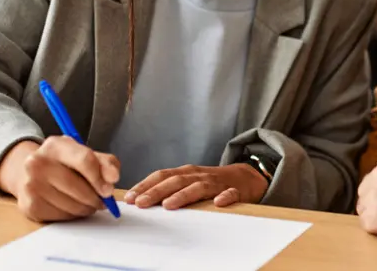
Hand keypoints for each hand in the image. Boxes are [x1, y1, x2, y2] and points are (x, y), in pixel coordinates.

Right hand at [0, 137, 119, 222]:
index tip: (109, 190)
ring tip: (88, 203)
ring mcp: (31, 185)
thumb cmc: (63, 164)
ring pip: (72, 205)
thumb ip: (105, 163)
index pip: (85, 160)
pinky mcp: (30, 205)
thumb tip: (113, 178)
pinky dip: (73, 215)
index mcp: (55, 145)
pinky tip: (72, 207)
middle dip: (96, 198)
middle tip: (102, 201)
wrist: (28, 174)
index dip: (100, 178)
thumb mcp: (84, 154)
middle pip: (78, 187)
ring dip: (86, 208)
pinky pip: (62, 216)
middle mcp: (38, 162)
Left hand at [124, 164, 267, 209]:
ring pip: (199, 187)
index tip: (130, 198)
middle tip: (141, 203)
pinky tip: (219, 203)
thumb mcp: (189, 181)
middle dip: (157, 191)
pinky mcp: (235, 191)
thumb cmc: (211, 182)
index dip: (145, 185)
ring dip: (183, 195)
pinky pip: (231, 194)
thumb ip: (169, 188)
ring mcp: (217, 183)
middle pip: (176, 181)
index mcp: (186, 172)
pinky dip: (225, 197)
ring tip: (169, 205)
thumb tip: (140, 200)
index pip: (162, 176)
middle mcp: (199, 175)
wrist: (246, 177)